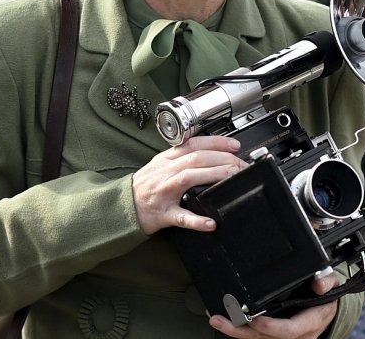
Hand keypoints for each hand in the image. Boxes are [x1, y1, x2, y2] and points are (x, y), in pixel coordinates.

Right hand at [131, 135, 247, 234]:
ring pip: (189, 178)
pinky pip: (181, 217)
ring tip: (232, 177)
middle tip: (241, 164)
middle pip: (196, 159)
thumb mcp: (160, 163)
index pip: (193, 144)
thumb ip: (181, 156)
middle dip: (222, 159)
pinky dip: (196, 220)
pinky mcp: (163, 213)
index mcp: (166, 159)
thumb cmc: (145, 186)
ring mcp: (164, 193)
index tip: (235, 145)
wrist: (123, 205)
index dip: (216, 142)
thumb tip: (210, 151)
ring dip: (213, 176)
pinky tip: (210, 222)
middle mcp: (166, 172)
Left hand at [208, 273, 339, 338]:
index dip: (272, 327)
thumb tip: (319, 283)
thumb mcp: (330, 284)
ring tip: (216, 319)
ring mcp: (281, 337)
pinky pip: (254, 335)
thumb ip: (325, 281)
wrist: (324, 309)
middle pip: (265, 338)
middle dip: (241, 330)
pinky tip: (222, 318)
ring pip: (256, 338)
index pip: (289, 330)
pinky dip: (237, 327)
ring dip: (234, 329)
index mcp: (309, 323)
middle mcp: (295, 335)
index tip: (257, 320)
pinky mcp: (271, 335)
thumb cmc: (323, 296)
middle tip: (222, 320)